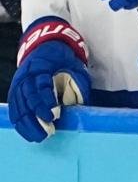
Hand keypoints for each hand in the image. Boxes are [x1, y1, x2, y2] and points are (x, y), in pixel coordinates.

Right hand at [8, 18, 90, 141]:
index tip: (53, 114)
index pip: (41, 85)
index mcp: (41, 66)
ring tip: (38, 136)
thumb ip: (77, 82)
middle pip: (27, 97)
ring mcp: (18, 83)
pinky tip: (26, 131)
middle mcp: (25, 75)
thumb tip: (80, 104)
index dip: (45, 101)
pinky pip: (14, 107)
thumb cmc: (63, 58)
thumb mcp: (74, 65)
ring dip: (27, 122)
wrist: (45, 45)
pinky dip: (19, 120)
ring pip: (18, 105)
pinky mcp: (15, 90)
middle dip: (36, 116)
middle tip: (47, 131)